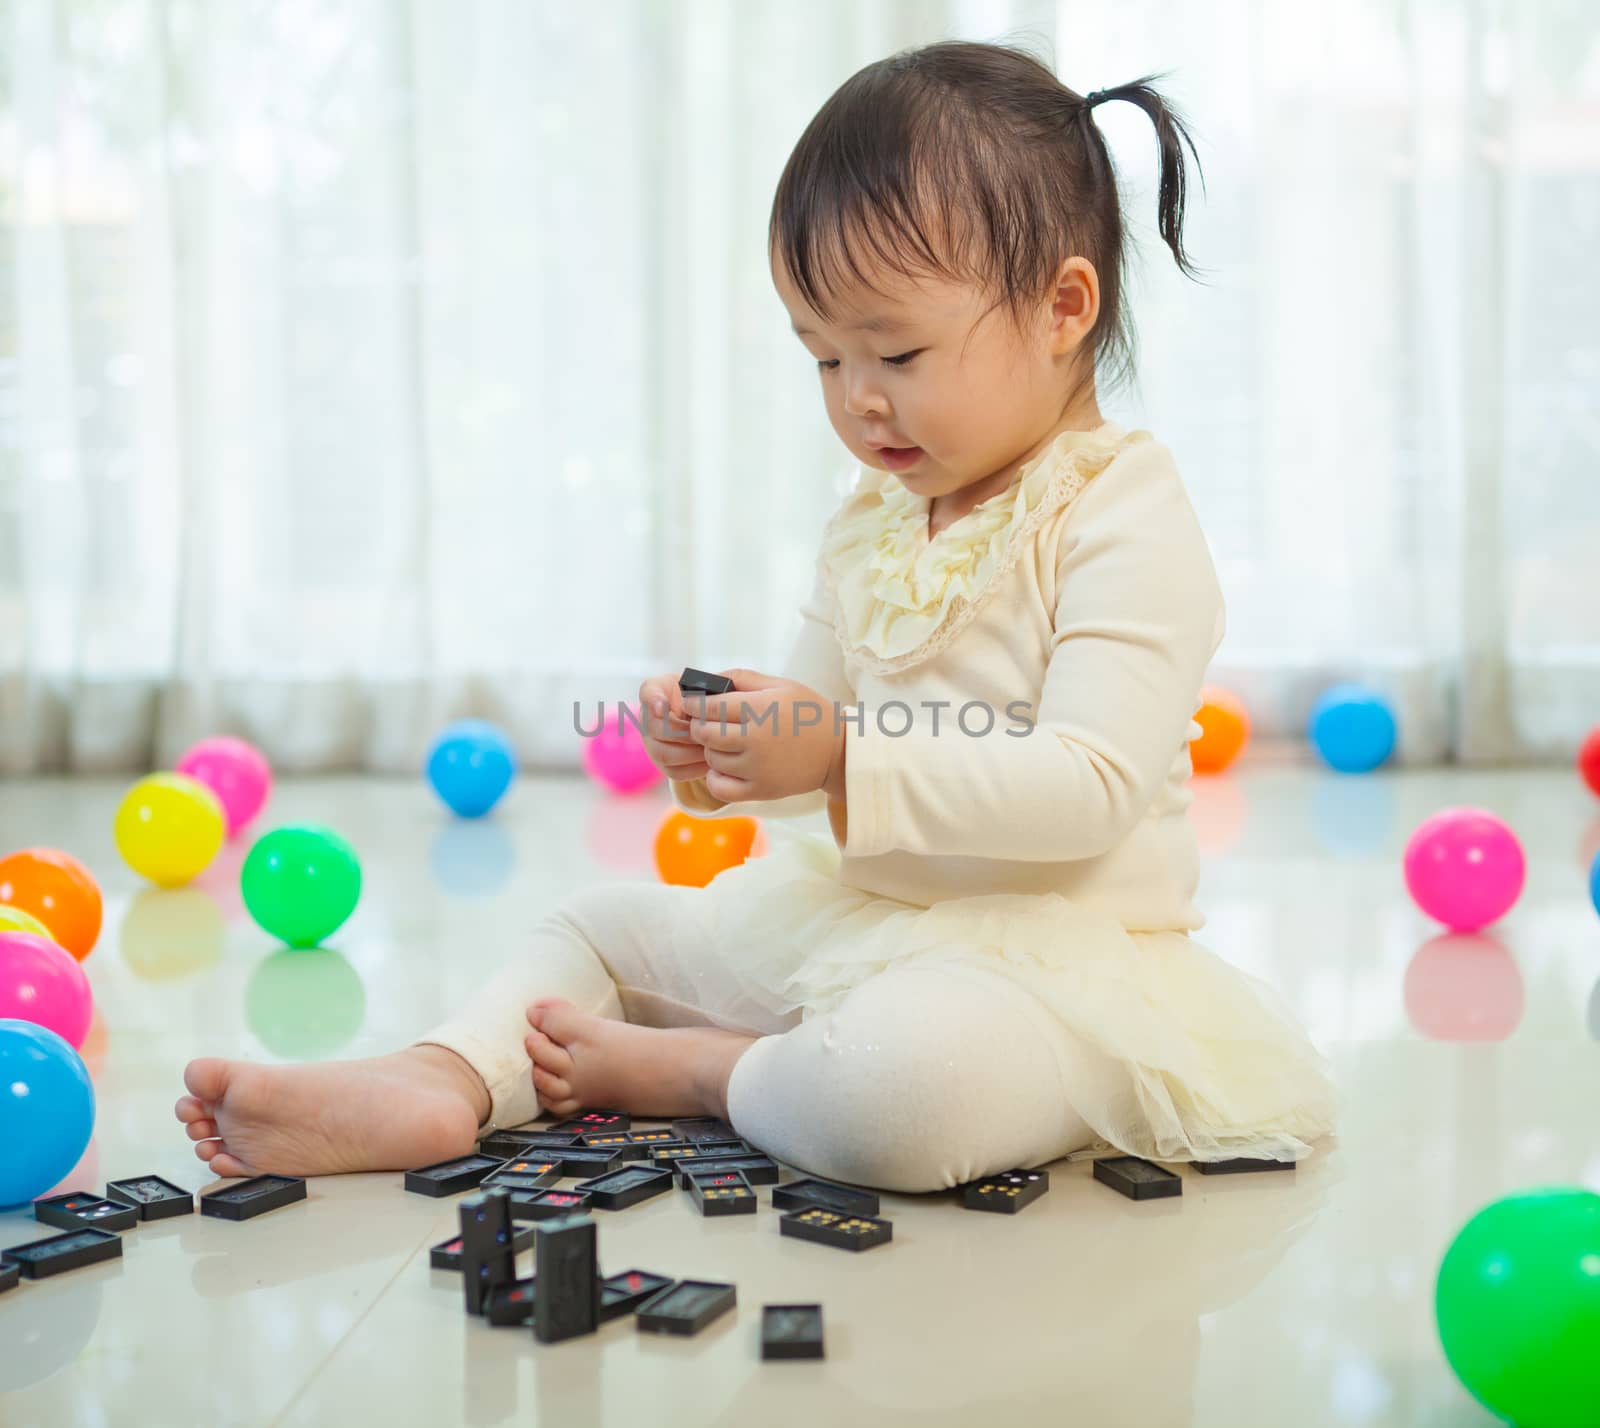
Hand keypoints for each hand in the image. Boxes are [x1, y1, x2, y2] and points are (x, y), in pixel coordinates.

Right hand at [637, 672, 710, 782]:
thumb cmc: (706, 696)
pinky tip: (711, 761)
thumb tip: (702, 707)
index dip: (654, 700)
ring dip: (692, 752)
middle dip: (685, 733)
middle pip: (658, 729)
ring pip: (664, 754)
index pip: (648, 692)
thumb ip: (703, 689)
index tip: (663, 707)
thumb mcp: (707, 685)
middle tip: (708, 733)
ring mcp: (651, 742)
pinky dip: (695, 768)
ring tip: (713, 748)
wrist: (706, 716)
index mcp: (656, 690)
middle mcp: (647, 717)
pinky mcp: (663, 764)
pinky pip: (675, 771)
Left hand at [679, 668, 846, 804]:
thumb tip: (706, 681)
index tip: (691, 703)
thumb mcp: (780, 684)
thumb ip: (742, 677)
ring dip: (711, 750)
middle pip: (704, 733)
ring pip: (711, 759)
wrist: (837, 750)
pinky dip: (715, 778)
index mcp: (760, 708)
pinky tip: (726, 768)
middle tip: (706, 723)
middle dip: (699, 726)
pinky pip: (719, 787)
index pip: (708, 707)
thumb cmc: (808, 712)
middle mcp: (756, 739)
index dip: (693, 703)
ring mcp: (757, 768)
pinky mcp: (761, 790)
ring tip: (725, 743)